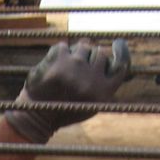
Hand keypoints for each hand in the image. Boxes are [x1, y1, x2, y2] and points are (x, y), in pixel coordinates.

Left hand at [3, 38, 129, 143]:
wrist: (38, 116)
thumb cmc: (65, 110)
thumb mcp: (91, 104)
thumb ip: (105, 84)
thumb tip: (113, 54)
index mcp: (104, 92)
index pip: (121, 65)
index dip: (120, 52)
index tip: (117, 43)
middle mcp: (92, 78)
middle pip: (100, 53)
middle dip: (90, 57)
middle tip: (78, 68)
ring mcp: (76, 67)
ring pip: (83, 46)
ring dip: (75, 54)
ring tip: (65, 69)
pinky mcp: (59, 60)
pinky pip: (63, 46)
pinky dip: (58, 54)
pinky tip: (53, 67)